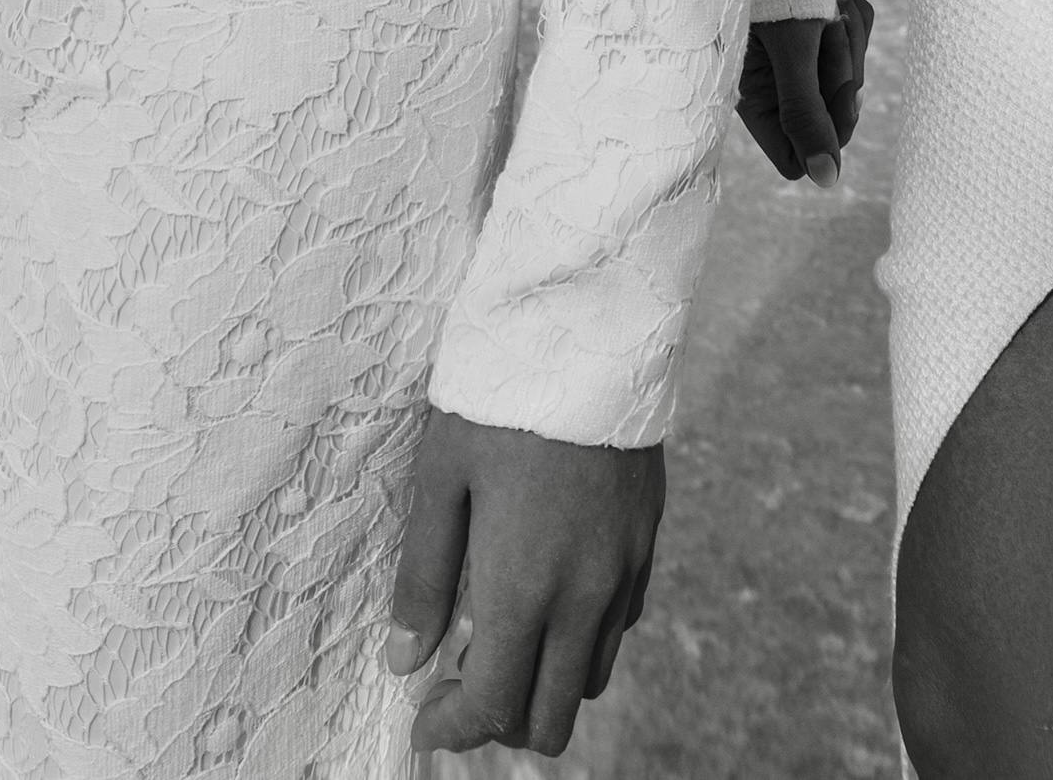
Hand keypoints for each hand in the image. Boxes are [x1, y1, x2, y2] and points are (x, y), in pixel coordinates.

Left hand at [386, 407, 663, 755]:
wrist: (592, 324)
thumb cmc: (502, 393)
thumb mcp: (441, 475)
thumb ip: (425, 576)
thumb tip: (404, 659)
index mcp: (525, 587)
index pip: (495, 706)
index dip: (453, 728)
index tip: (422, 715)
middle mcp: (584, 596)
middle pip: (552, 718)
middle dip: (498, 719)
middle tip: (457, 676)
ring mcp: (625, 570)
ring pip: (592, 677)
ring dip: (546, 679)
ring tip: (502, 628)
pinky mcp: (647, 539)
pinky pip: (620, 624)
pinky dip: (583, 635)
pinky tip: (550, 586)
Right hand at [735, 0, 873, 187]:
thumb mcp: (787, 48)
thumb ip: (805, 114)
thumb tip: (827, 181)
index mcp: (756, 101)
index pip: (798, 159)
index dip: (822, 130)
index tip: (831, 92)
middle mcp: (777, 82)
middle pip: (836, 113)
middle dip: (838, 72)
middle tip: (824, 26)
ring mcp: (801, 52)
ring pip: (851, 73)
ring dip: (846, 38)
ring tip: (822, 3)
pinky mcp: (821, 23)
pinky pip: (858, 35)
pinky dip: (851, 16)